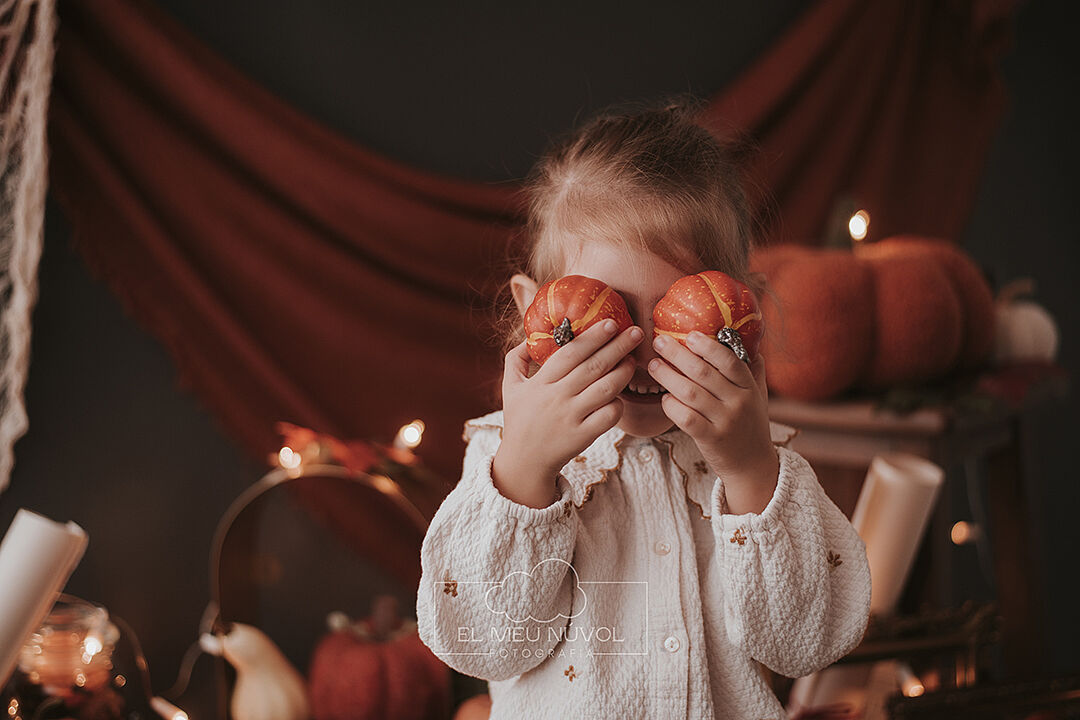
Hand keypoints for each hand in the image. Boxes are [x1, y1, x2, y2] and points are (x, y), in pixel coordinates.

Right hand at [493, 320, 643, 507]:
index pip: (570, 353)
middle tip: (636, 332)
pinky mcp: (583, 436)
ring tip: (633, 360)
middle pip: (593, 366)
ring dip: (624, 372)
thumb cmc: (520, 420)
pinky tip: (621, 395)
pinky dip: (619, 403)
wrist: (524, 462)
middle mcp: (556, 398)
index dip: (592, 337)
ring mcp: (571, 418)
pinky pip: (609, 415)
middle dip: (618, 346)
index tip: (611, 322)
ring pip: (606, 389)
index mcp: (540, 383)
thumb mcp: (510, 388)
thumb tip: (529, 338)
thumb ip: (516, 359)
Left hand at [648, 331, 778, 514]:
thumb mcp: (758, 396)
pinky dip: (671, 405)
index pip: (728, 360)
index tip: (689, 334)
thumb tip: (737, 337)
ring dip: (667, 376)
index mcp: (749, 387)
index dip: (707, 346)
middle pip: (703, 372)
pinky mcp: (711, 439)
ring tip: (653, 365)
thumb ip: (750, 369)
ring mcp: (725, 422)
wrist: (753, 465)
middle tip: (659, 342)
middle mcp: (739, 402)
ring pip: (690, 393)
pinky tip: (663, 398)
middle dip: (677, 354)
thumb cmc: (750, 424)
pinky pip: (686, 418)